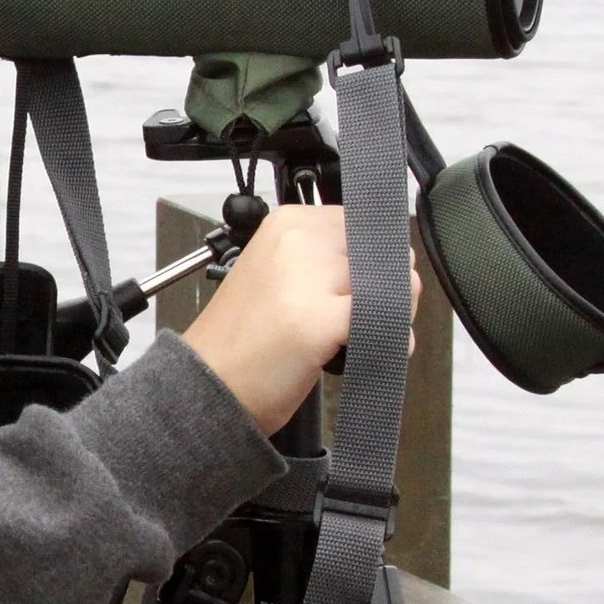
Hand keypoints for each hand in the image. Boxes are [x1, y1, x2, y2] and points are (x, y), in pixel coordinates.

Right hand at [180, 206, 418, 433]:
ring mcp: (310, 277)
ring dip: (393, 314)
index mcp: (288, 221)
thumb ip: (325, 256)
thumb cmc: (245, 335)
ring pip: (394, 284)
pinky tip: (360, 353)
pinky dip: (391, 341)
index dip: (371, 258)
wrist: (209, 382)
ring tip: (356, 336)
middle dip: (388, 287)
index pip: (364, 225)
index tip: (352, 288)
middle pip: (384, 253)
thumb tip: (394, 263)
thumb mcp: (280, 272)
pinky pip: (388, 320)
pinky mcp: (323, 318)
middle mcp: (300, 239)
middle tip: (356, 318)